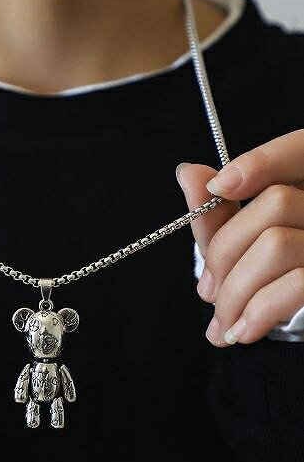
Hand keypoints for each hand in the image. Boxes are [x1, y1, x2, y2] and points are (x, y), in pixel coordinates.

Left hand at [177, 129, 303, 346]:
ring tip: (221, 319)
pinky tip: (241, 330)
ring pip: (277, 245)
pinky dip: (256, 311)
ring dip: (234, 290)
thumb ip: (217, 210)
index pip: (299, 151)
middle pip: (276, 203)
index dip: (260, 162)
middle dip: (224, 251)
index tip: (218, 185)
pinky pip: (296, 285)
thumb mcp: (239, 243)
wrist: (299, 327)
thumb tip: (188, 172)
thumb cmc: (266, 280)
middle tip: (207, 289)